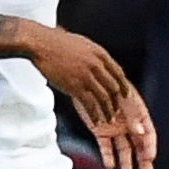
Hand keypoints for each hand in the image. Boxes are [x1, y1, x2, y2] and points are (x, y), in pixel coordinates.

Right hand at [27, 26, 155, 168]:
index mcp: (101, 55)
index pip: (118, 74)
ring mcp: (87, 76)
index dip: (123, 87)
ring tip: (111, 123)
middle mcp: (97, 66)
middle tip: (124, 116)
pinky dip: (96, 115)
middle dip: (120, 104)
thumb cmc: (58, 43)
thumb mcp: (83, 45)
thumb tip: (97, 61)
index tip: (127, 97)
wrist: (41, 43)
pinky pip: (90, 105)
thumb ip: (92, 56)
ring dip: (109, 112)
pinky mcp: (76, 86)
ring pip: (104, 99)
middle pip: (114, 88)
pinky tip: (97, 125)